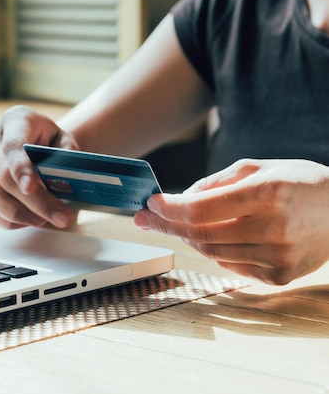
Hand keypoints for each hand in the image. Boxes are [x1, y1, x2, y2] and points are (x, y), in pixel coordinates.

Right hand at [0, 105, 78, 228]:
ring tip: (43, 220)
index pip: (12, 146)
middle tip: (60, 217)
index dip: (20, 168)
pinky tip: (31, 220)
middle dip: (33, 201)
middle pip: (2, 175)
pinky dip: (10, 221)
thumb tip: (61, 181)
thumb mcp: (66, 143)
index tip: (30, 188)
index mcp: (15, 120)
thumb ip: (66, 158)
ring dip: (16, 213)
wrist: (41, 147)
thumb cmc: (53, 144)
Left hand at [134, 159, 328, 284]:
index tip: (149, 204)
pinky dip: (214, 250)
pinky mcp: (279, 276)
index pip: (200, 210)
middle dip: (166, 225)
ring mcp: (277, 257)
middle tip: (146, 218)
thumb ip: (216, 182)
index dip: (168, 209)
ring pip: (211, 252)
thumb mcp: (258, 167)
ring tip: (178, 224)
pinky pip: (230, 264)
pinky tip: (215, 236)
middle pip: (200, 235)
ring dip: (188, 237)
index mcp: (267, 194)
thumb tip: (180, 198)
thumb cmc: (298, 182)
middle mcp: (273, 229)